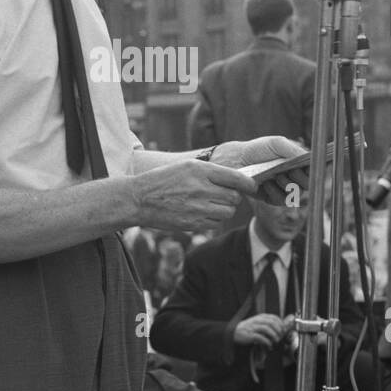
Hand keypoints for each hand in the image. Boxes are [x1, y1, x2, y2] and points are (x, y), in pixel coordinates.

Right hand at [133, 159, 256, 234]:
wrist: (138, 199)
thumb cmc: (163, 180)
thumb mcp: (186, 166)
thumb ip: (211, 171)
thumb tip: (237, 179)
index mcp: (200, 170)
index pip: (236, 178)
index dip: (248, 183)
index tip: (252, 186)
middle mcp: (201, 188)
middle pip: (234, 197)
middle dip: (233, 197)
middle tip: (224, 195)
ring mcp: (197, 208)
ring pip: (228, 212)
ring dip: (225, 209)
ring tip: (212, 204)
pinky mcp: (193, 224)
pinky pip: (216, 223)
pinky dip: (214, 220)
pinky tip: (203, 213)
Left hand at [211, 136, 304, 203]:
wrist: (237, 161)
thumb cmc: (258, 150)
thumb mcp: (276, 143)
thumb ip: (292, 149)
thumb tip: (307, 157)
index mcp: (298, 163)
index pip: (314, 170)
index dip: (312, 170)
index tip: (305, 166)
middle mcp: (294, 177)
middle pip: (307, 184)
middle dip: (299, 178)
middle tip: (289, 171)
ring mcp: (284, 189)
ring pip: (295, 193)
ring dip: (286, 184)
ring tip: (275, 176)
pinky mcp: (273, 199)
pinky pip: (281, 200)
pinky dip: (275, 192)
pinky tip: (266, 184)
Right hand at [233, 312, 289, 347]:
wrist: (234, 332)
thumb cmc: (248, 328)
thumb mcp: (258, 322)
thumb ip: (267, 323)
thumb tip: (279, 327)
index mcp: (260, 316)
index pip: (274, 317)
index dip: (281, 323)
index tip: (284, 329)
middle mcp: (257, 320)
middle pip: (272, 323)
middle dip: (278, 330)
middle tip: (281, 336)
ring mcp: (254, 327)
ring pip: (267, 329)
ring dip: (274, 335)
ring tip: (276, 341)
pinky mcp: (250, 335)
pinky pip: (261, 337)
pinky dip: (267, 342)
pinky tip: (269, 345)